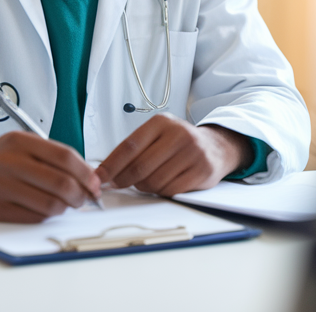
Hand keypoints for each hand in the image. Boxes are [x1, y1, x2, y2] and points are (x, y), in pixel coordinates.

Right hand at [0, 132, 100, 222]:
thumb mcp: (22, 144)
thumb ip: (51, 155)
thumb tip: (86, 174)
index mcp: (20, 142)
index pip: (65, 157)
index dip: (85, 173)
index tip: (94, 183)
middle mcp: (10, 162)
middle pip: (61, 183)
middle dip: (80, 194)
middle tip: (84, 198)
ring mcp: (2, 186)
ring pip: (50, 204)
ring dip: (65, 208)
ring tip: (65, 204)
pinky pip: (34, 217)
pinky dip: (47, 215)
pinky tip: (45, 209)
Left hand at [95, 115, 250, 196]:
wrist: (217, 147)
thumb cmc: (180, 143)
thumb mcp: (158, 135)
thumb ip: (135, 149)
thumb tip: (105, 172)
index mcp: (162, 123)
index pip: (129, 146)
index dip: (110, 165)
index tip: (98, 178)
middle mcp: (178, 134)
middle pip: (140, 167)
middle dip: (124, 180)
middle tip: (117, 185)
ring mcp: (192, 153)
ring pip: (154, 182)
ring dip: (144, 187)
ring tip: (146, 181)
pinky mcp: (202, 171)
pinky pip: (170, 191)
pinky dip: (161, 192)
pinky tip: (162, 185)